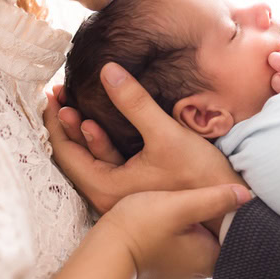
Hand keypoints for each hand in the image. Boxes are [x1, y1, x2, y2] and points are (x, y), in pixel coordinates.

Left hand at [45, 64, 244, 213]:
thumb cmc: (199, 176)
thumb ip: (135, 103)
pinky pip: (106, 161)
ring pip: (91, 158)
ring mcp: (121, 194)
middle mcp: (108, 196)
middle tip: (57, 93)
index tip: (51, 94)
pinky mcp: (134, 188)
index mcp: (107, 188)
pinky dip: (98, 140)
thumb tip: (107, 70)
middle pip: (74, 156)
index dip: (56, 122)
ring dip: (82, 130)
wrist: (228, 208)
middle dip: (65, 123)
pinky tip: (98, 122)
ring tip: (73, 102)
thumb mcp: (165, 135)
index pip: (67, 154)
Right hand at [99, 184, 250, 278]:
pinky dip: (187, 219)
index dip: (238, 209)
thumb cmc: (140, 228)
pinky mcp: (168, 256)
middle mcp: (201, 265)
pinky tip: (179, 200)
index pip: (237, 232)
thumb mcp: (180, 206)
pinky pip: (187, 235)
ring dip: (202, 212)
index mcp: (211, 257)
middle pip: (220, 231)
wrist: (104, 251)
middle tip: (218, 183)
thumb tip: (247, 194)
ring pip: (203, 231)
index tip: (234, 186)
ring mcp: (184, 262)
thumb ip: (214, 199)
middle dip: (220, 209)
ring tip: (199, 188)